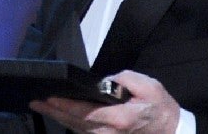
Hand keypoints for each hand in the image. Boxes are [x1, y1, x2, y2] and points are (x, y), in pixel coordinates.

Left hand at [28, 71, 180, 133]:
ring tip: (42, 106)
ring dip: (58, 118)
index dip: (65, 105)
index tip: (49, 97)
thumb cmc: (160, 107)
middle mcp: (109, 132)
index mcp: (118, 118)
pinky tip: (59, 114)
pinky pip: (84, 133)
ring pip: (77, 130)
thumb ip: (122, 80)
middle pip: (75, 123)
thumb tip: (102, 81)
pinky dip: (70, 123)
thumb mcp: (147, 86)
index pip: (85, 112)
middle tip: (35, 102)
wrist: (172, 131)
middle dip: (54, 111)